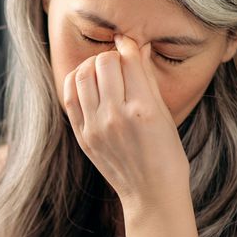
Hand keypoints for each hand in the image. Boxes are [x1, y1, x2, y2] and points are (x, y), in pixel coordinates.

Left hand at [61, 34, 189, 210]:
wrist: (151, 193)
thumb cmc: (166, 153)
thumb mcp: (165, 114)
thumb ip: (147, 78)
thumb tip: (136, 46)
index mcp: (143, 109)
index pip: (128, 59)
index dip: (129, 45)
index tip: (129, 43)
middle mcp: (116, 116)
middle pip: (103, 62)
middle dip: (111, 55)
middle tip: (118, 62)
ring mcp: (95, 128)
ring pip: (82, 75)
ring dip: (92, 66)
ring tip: (102, 71)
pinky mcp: (82, 136)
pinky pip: (69, 97)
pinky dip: (76, 82)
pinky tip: (88, 84)